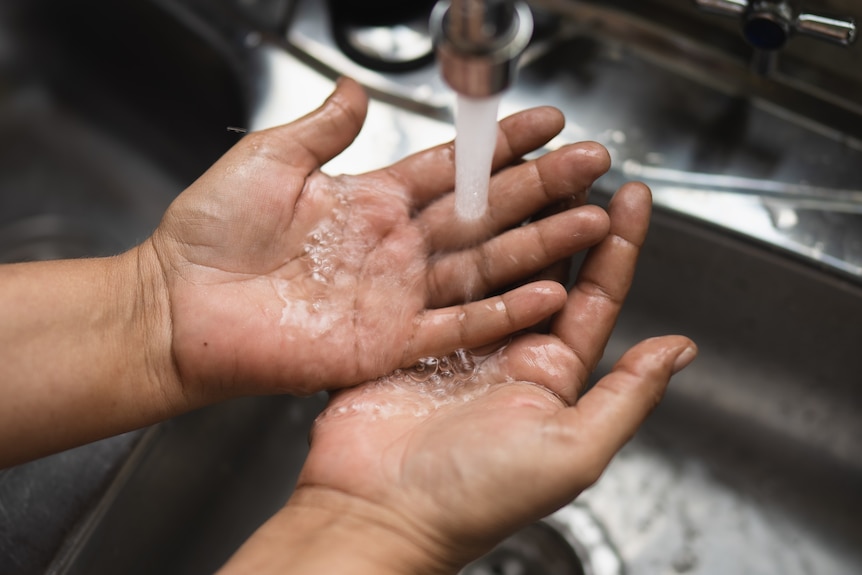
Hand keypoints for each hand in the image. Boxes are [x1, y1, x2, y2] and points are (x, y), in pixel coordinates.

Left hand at [143, 78, 613, 403]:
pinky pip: (458, 325)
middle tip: (593, 165)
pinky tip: (549, 296)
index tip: (547, 123)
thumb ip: (321, 129)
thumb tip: (353, 88)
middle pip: (484, 213)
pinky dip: (504, 313)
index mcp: (372, 199)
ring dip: (540, 246)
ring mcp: (397, 294)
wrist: (179, 309)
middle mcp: (395, 246)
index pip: (454, 166)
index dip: (501, 145)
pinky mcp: (389, 341)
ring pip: (485, 266)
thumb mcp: (268, 160)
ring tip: (592, 223)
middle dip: (542, 188)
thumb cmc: (210, 236)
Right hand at [273, 184, 697, 572]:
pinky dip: (451, 238)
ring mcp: (456, 338)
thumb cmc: (476, 495)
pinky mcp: (409, 332)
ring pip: (493, 261)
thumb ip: (627, 397)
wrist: (381, 510)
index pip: (596, 297)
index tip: (632, 198)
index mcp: (552, 375)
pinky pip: (436, 276)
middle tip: (580, 165)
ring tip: (528, 169)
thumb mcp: (571, 450)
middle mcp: (509, 349)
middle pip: (546, 266)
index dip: (618, 246)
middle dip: (566, 215)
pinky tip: (460, 203)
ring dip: (513, 217)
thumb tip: (680, 349)